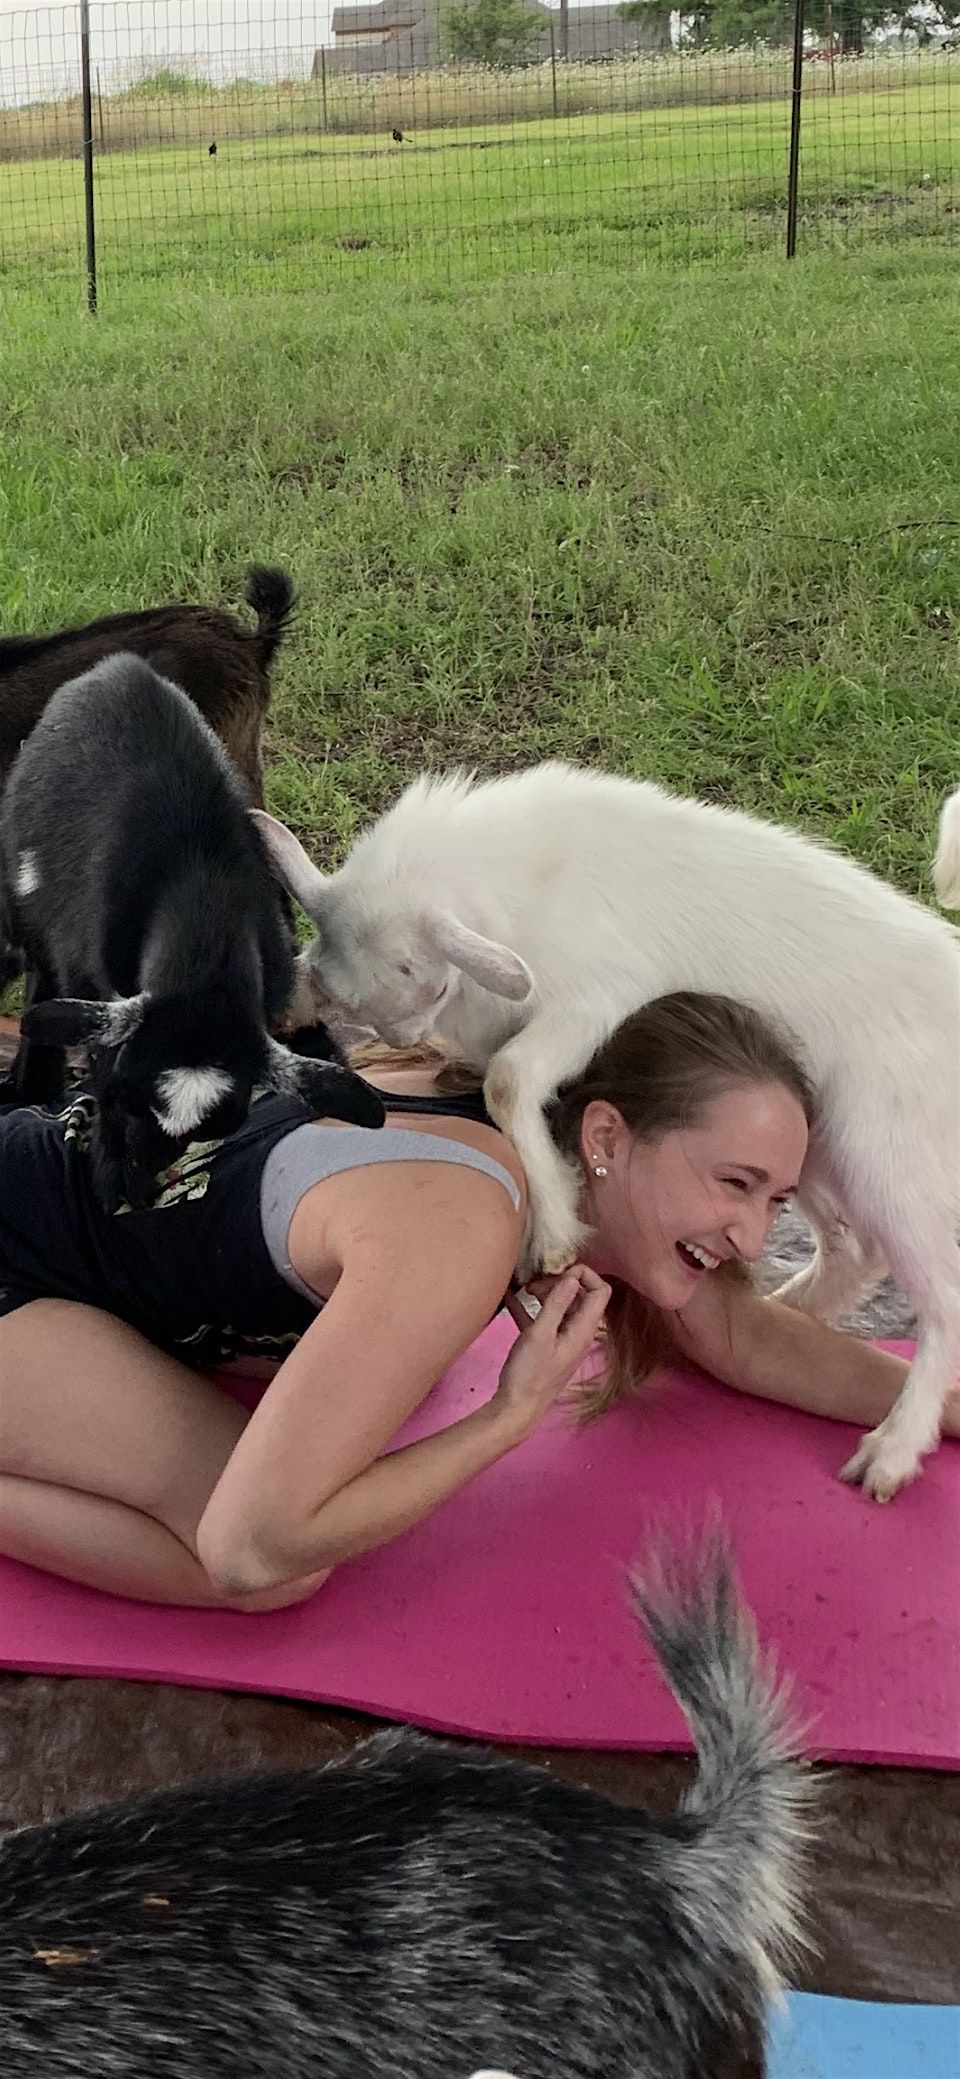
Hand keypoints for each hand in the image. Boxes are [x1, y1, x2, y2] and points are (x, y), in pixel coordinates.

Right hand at [495, 1265, 610, 1439]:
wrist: (517, 1408)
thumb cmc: (530, 1373)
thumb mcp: (540, 1334)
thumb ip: (556, 1303)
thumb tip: (572, 1276)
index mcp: (584, 1328)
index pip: (600, 1290)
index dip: (584, 1274)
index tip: (558, 1271)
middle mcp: (579, 1332)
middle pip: (580, 1294)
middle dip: (559, 1281)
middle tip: (535, 1283)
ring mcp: (563, 1338)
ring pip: (561, 1305)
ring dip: (545, 1292)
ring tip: (524, 1289)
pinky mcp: (548, 1344)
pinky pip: (544, 1318)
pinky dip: (530, 1307)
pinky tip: (511, 1298)